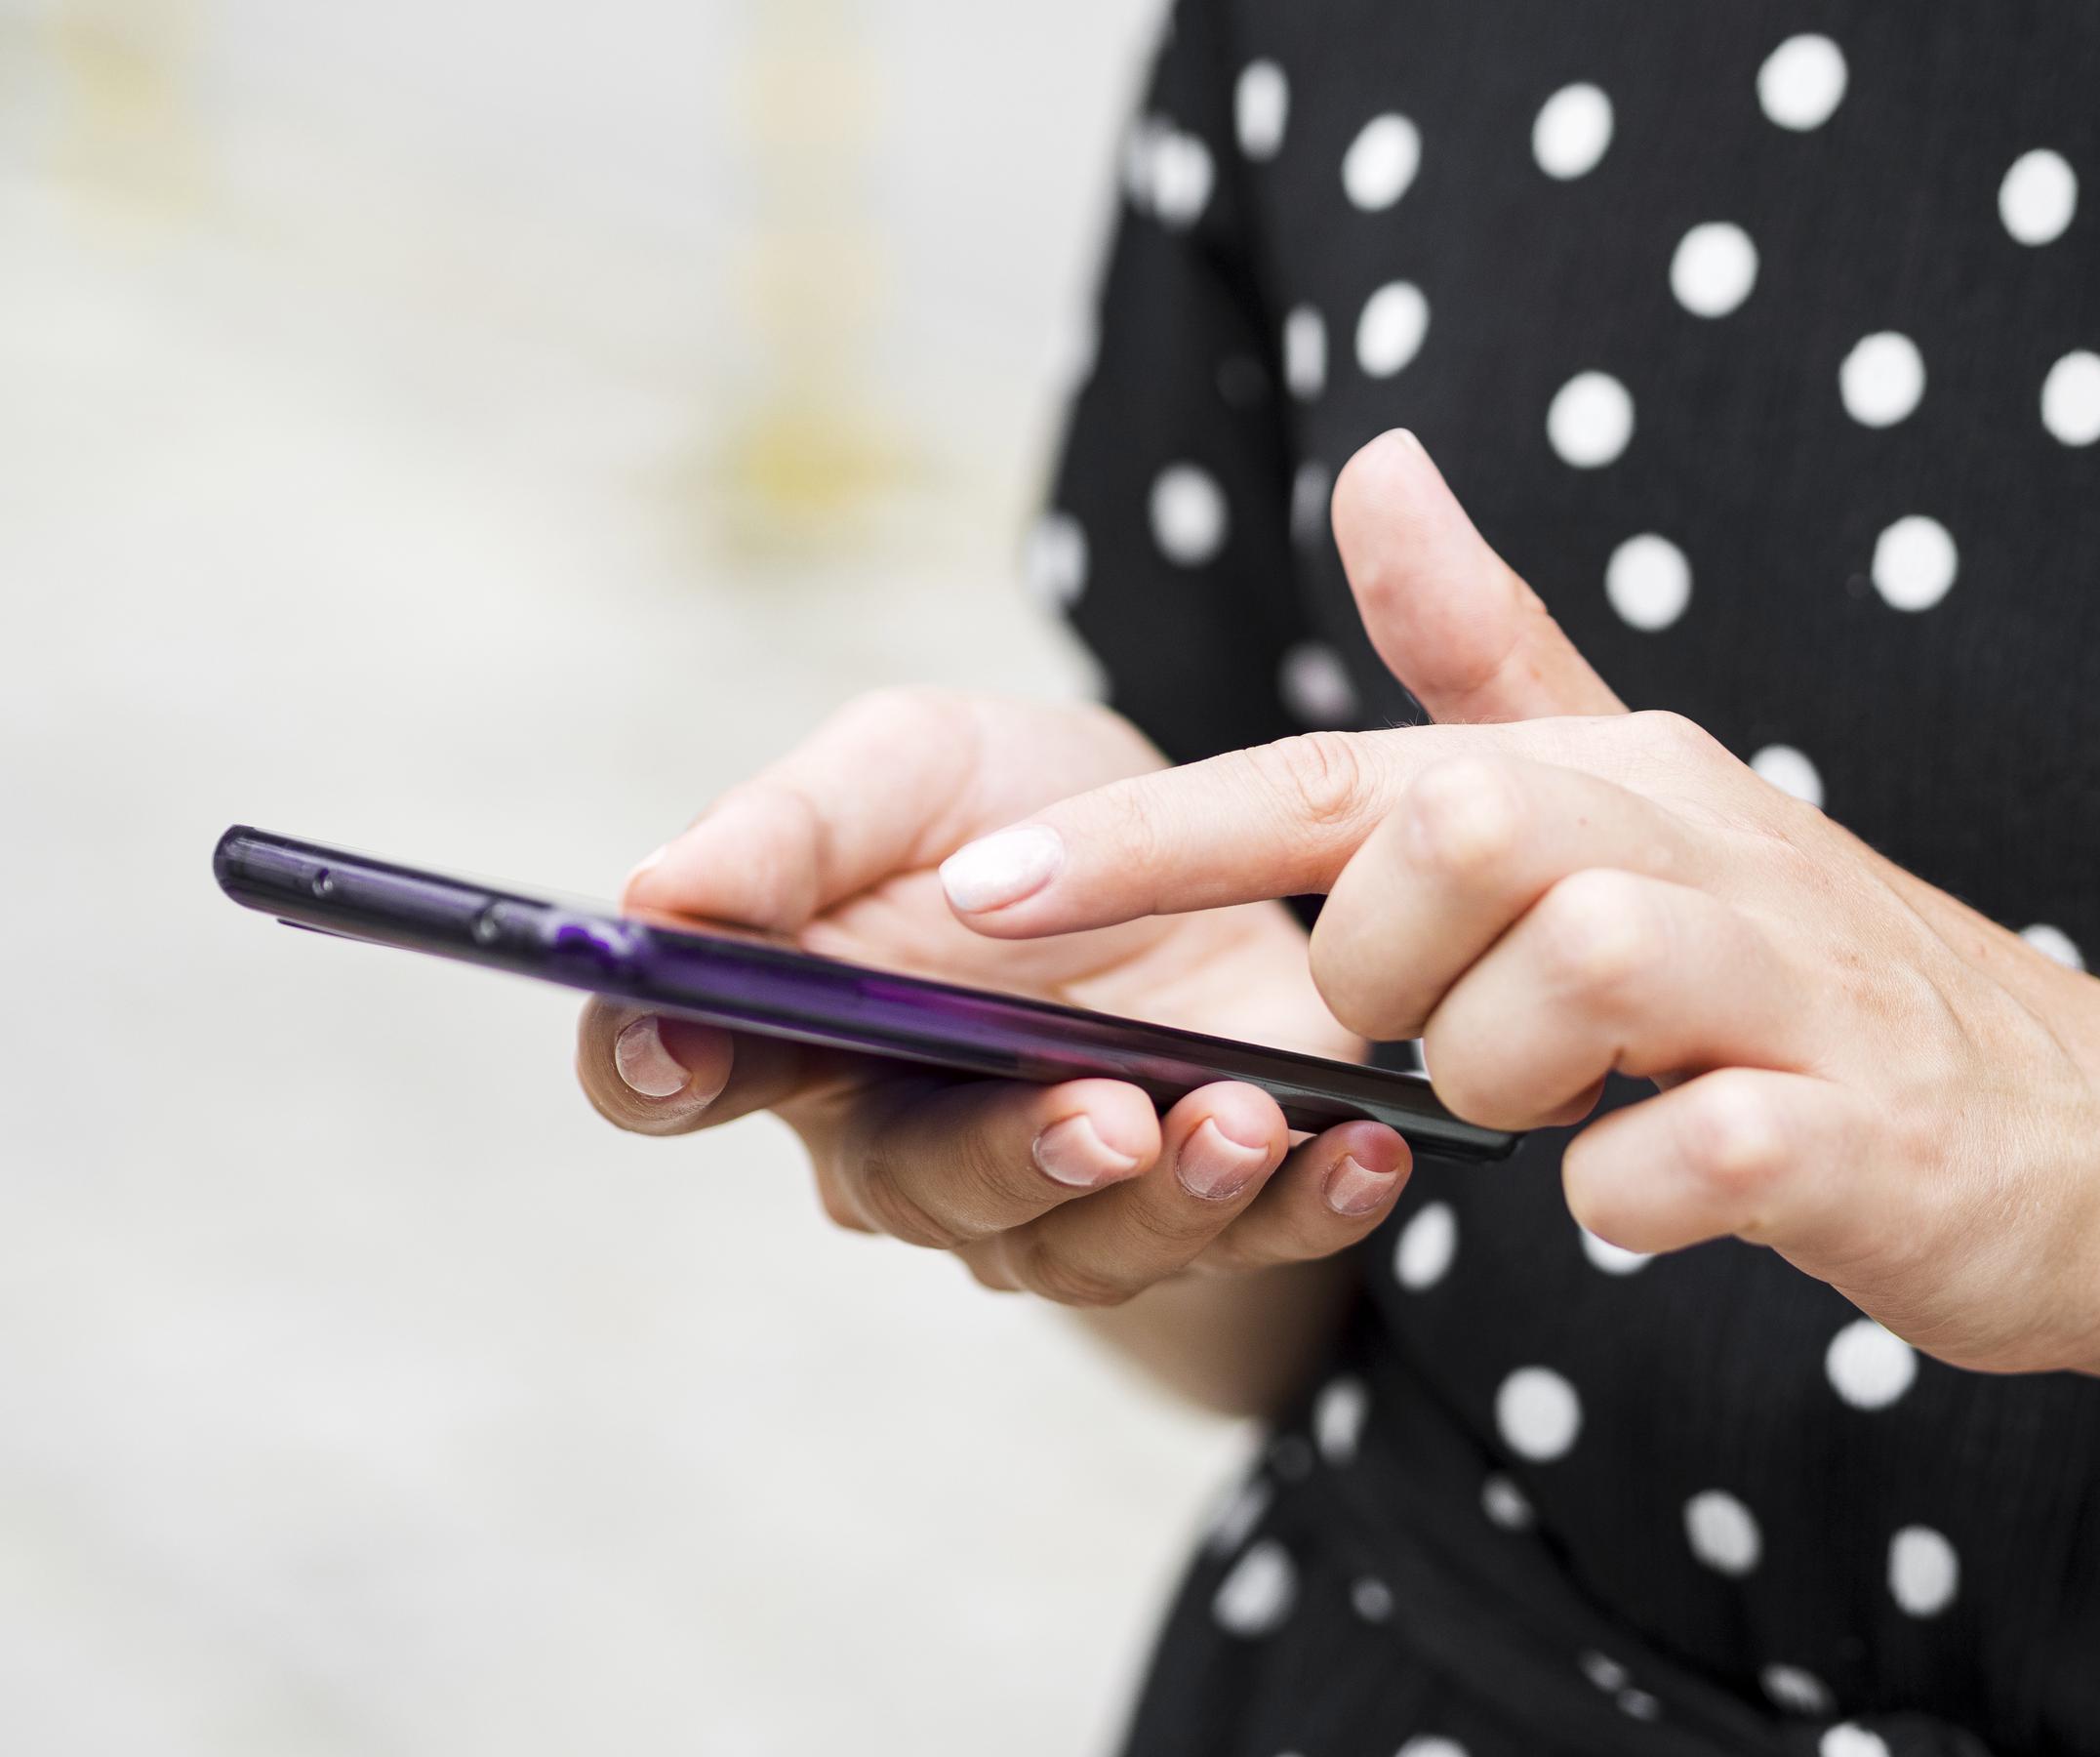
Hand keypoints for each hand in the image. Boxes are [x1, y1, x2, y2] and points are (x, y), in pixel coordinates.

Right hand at [573, 688, 1412, 1309]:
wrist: (1214, 834)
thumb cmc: (1028, 808)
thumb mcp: (913, 764)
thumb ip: (796, 826)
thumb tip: (661, 893)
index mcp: (800, 1024)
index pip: (676, 1067)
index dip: (657, 1063)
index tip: (681, 1042)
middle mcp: (906, 1136)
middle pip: (914, 1185)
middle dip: (1004, 1155)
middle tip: (1091, 1116)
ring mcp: (1051, 1193)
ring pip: (1078, 1240)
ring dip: (1163, 1192)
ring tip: (1237, 1121)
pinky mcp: (1196, 1203)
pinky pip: (1241, 1240)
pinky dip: (1302, 1206)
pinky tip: (1359, 1155)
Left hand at [931, 432, 2099, 1390]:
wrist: (2058, 1126)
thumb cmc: (1787, 966)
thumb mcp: (1631, 788)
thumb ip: (1487, 654)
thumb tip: (1374, 467)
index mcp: (1597, 767)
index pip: (1328, 777)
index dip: (1144, 840)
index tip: (973, 900)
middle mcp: (1683, 836)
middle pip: (1442, 840)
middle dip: (1387, 975)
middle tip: (1448, 1037)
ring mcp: (1783, 984)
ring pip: (1565, 977)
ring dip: (1507, 1079)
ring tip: (1564, 1106)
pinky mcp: (1858, 1133)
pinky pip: (1692, 1156)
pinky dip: (1634, 1195)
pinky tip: (1652, 1189)